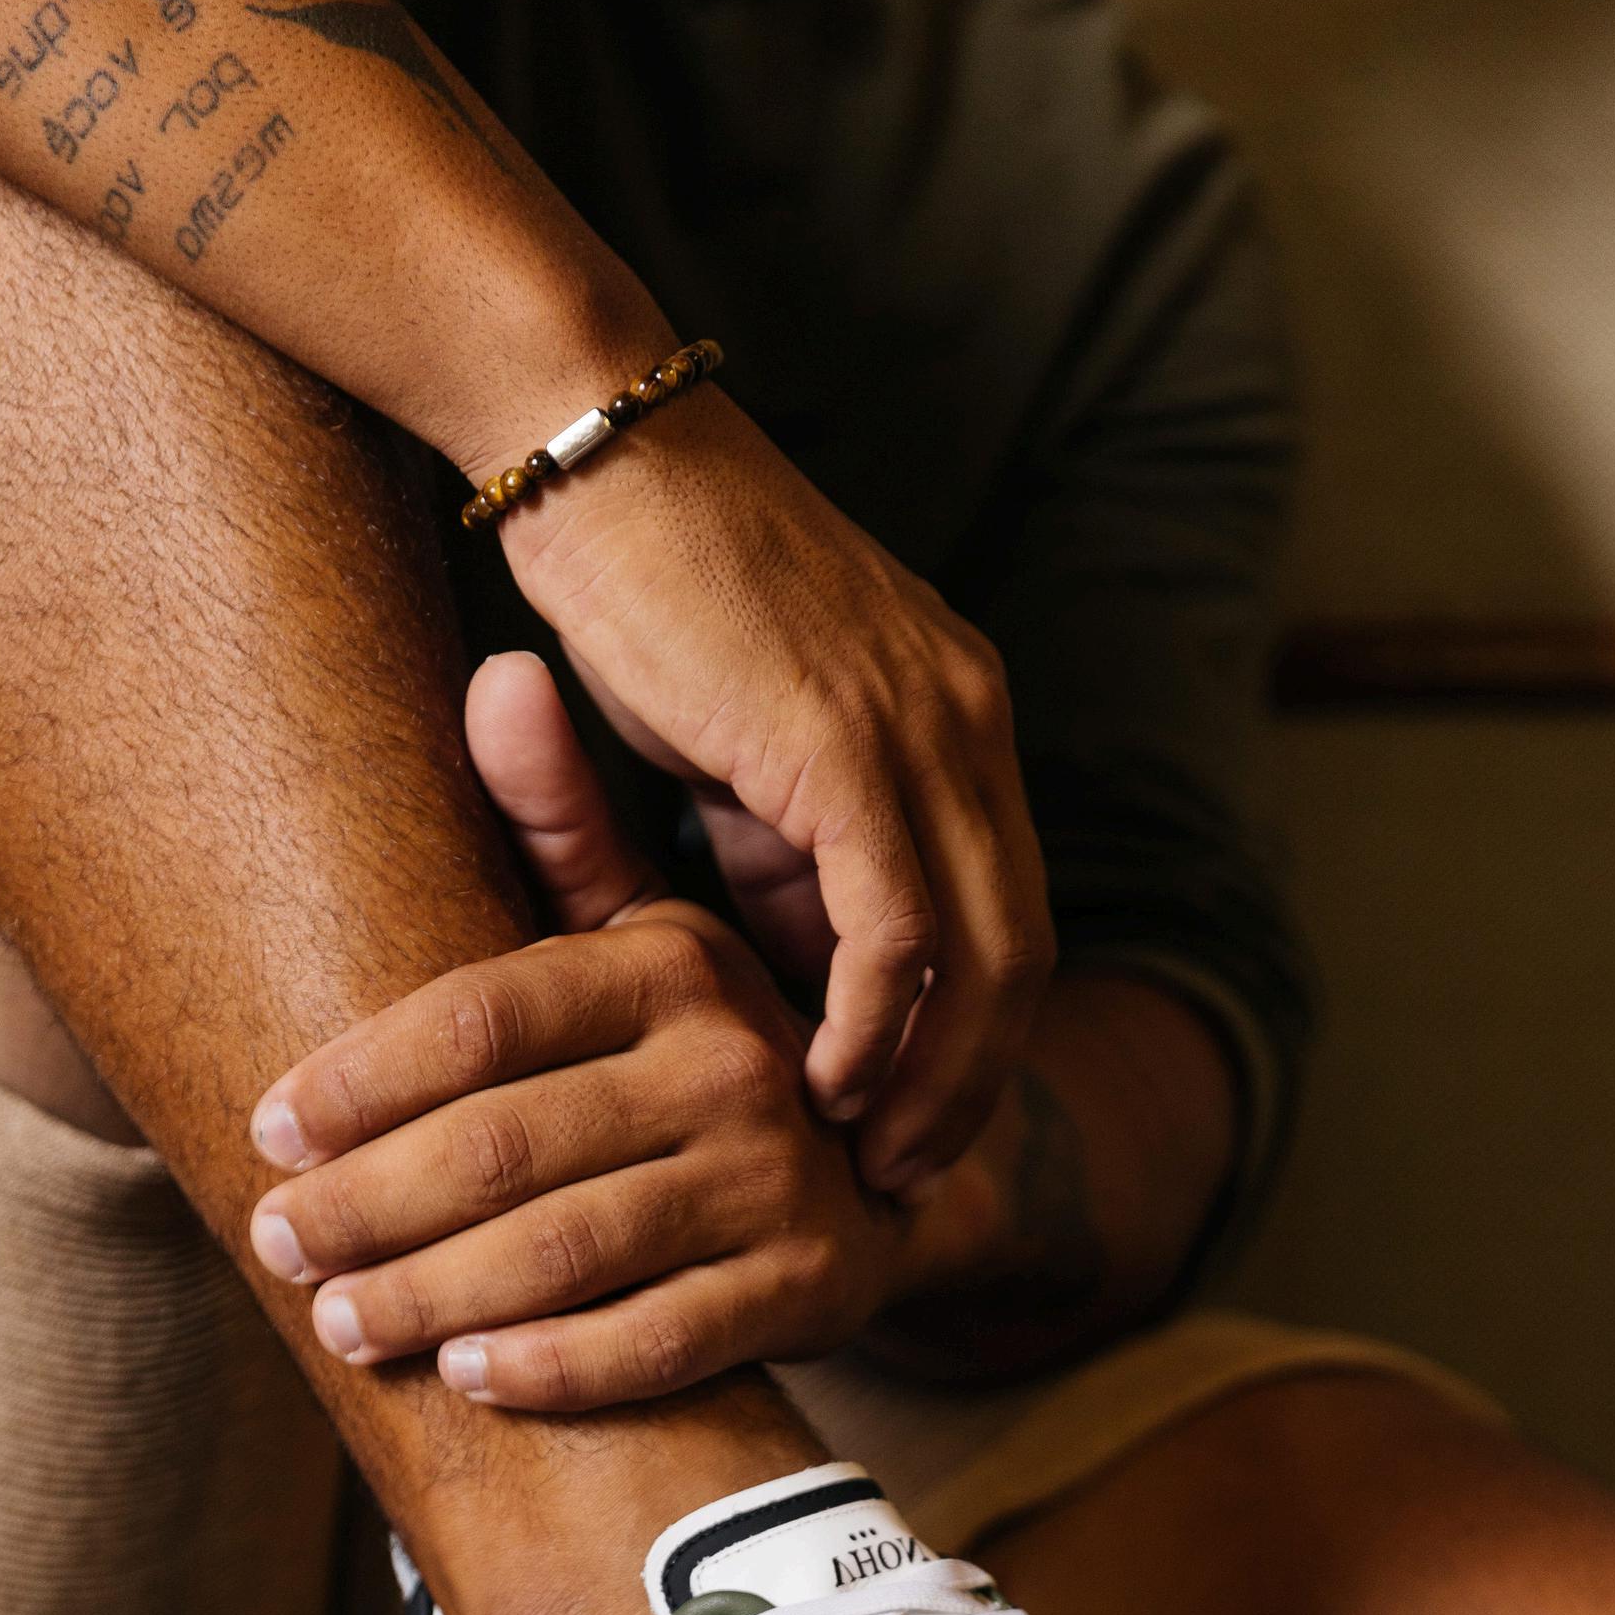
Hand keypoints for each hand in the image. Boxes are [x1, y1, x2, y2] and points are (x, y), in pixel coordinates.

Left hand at [245, 657, 978, 1408]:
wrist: (885, 1173)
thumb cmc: (705, 1054)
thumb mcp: (648, 936)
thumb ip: (561, 827)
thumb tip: (500, 670)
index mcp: (673, 965)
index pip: (483, 1020)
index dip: (361, 1081)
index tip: (268, 1129)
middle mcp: (734, 1066)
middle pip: (504, 1147)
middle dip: (369, 1207)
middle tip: (277, 1244)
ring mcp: (775, 1184)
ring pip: (565, 1253)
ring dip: (432, 1299)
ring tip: (340, 1323)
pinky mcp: (807, 1291)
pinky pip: (656, 1343)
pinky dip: (553, 1368)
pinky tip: (469, 1380)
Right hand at [496, 380, 1055, 1192]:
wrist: (591, 439)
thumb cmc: (638, 579)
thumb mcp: (743, 735)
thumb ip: (790, 840)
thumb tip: (798, 952)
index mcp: (956, 708)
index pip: (1008, 907)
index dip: (976, 1033)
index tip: (919, 1119)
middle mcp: (968, 715)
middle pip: (1023, 948)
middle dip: (976, 1079)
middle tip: (911, 1176)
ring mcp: (922, 727)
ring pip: (983, 954)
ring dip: (936, 1077)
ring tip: (873, 1158)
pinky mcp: (850, 744)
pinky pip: (900, 930)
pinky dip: (876, 1026)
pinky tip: (827, 1085)